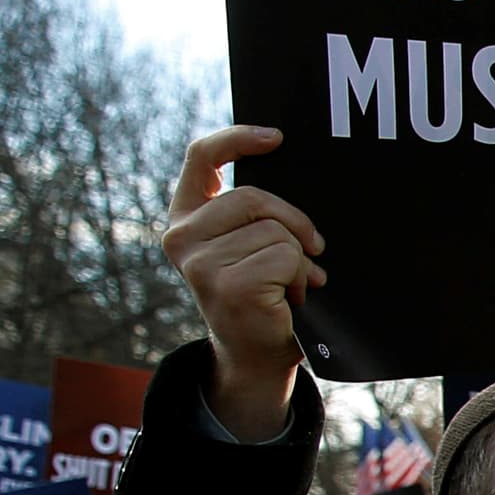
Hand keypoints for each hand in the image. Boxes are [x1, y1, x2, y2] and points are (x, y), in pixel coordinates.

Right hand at [164, 127, 321, 440]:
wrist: (256, 357)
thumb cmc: (261, 297)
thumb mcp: (248, 248)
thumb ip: (252, 217)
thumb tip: (290, 186)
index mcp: (185, 219)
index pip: (201, 159)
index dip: (237, 139)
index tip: (275, 137)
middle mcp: (182, 236)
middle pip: (254, 196)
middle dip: (295, 223)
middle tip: (312, 250)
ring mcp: (200, 261)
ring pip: (276, 231)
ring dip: (299, 260)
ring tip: (291, 285)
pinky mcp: (227, 283)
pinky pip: (286, 256)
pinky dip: (301, 276)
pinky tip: (291, 298)